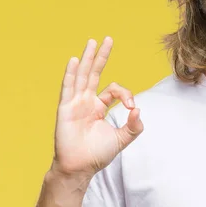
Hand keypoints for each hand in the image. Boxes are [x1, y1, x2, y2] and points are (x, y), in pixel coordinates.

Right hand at [51, 37, 143, 178]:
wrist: (80, 167)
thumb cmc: (97, 154)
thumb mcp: (121, 139)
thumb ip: (133, 126)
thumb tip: (139, 110)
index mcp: (98, 107)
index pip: (113, 90)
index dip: (125, 94)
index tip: (131, 107)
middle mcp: (86, 101)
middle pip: (94, 73)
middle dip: (101, 56)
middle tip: (107, 39)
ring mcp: (75, 103)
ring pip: (82, 76)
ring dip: (86, 58)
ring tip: (91, 42)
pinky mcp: (66, 108)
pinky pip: (68, 88)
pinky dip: (71, 74)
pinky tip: (74, 60)